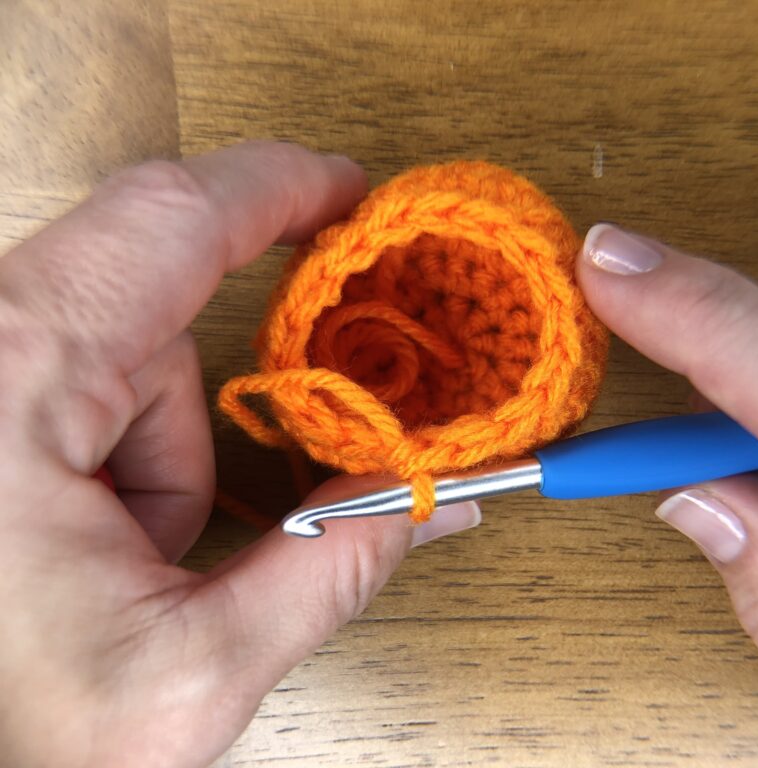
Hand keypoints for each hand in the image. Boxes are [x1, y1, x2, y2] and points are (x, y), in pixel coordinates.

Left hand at [0, 142, 478, 767]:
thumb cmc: (3, 734)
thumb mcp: (189, 671)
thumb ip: (329, 571)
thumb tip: (436, 498)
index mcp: (14, 383)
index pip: (170, 221)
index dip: (280, 187)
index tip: (355, 193)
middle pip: (154, 284)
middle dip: (223, 376)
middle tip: (293, 411)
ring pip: (127, 342)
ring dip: (169, 435)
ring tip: (138, 545)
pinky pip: (90, 372)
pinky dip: (130, 440)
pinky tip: (99, 527)